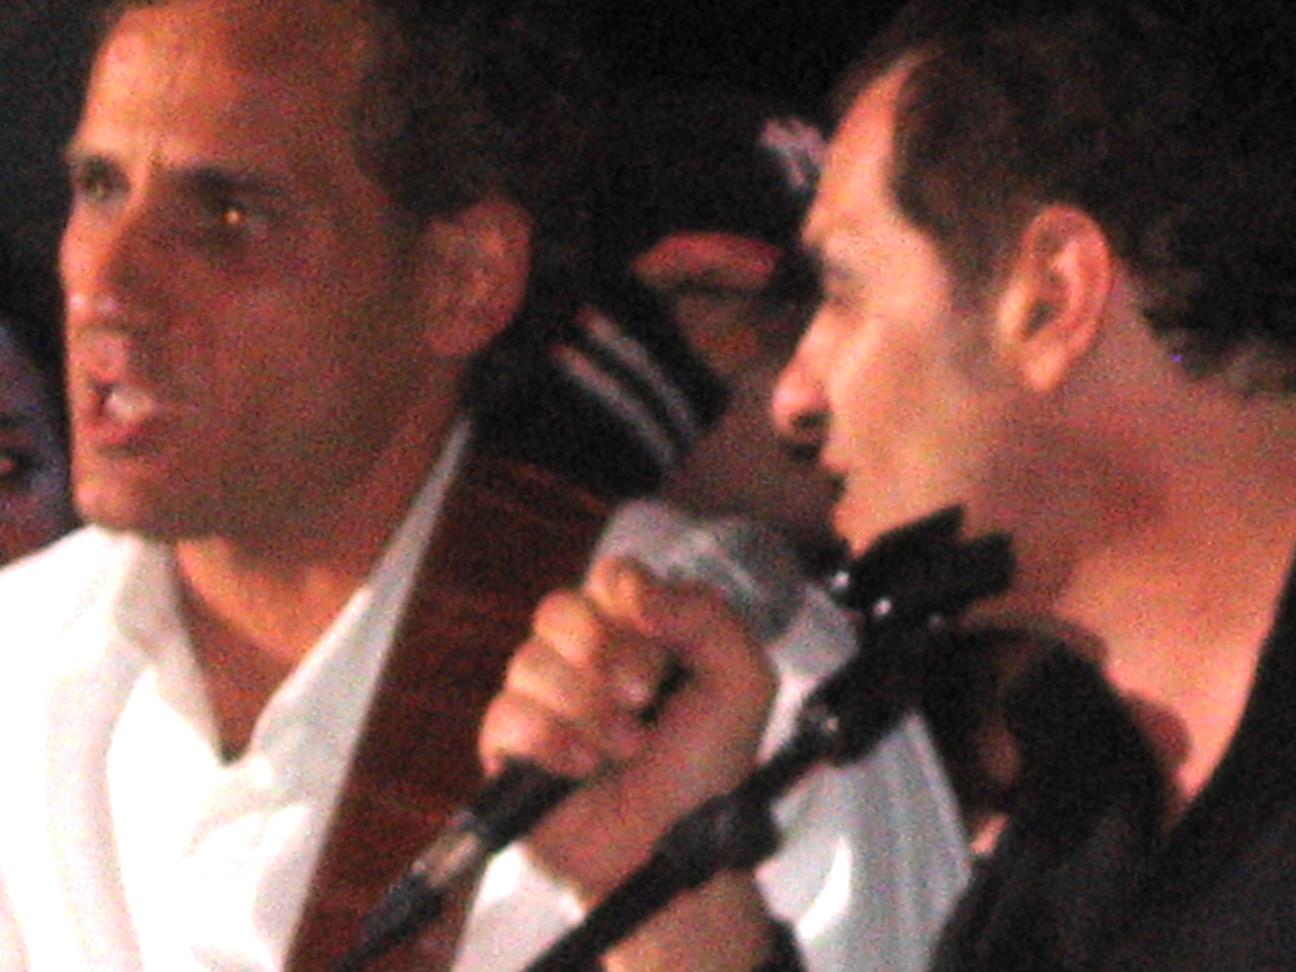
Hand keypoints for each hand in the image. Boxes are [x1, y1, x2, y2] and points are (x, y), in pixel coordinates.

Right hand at [478, 554, 777, 900]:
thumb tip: (636, 588)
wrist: (673, 848)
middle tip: (644, 696)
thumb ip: (706, 616)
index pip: (610, 577)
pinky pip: (507, 714)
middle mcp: (585, 656)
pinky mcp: (510, 744)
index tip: (656, 634)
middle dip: (606, 652)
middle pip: (559, 608)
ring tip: (626, 748)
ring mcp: (543, 698)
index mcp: (638, 631)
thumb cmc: (707, 767)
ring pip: (530, 661)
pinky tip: (583, 767)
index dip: (626, 595)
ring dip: (588, 708)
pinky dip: (551, 740)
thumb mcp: (741, 683)